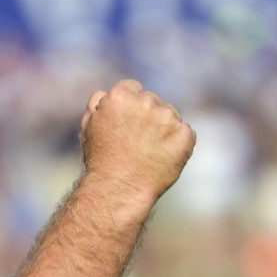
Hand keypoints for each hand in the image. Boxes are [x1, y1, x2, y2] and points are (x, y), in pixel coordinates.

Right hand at [79, 79, 195, 205]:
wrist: (120, 188)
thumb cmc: (102, 160)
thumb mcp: (89, 126)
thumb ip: (99, 103)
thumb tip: (107, 94)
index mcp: (120, 95)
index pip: (133, 88)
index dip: (131, 106)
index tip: (130, 123)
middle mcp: (146, 102)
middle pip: (153, 101)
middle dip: (149, 117)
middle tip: (139, 143)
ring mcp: (167, 118)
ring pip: (171, 115)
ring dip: (166, 129)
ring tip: (151, 152)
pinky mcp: (184, 135)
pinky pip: (186, 134)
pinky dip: (179, 145)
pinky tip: (165, 158)